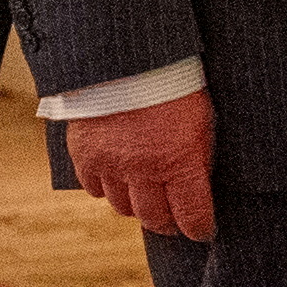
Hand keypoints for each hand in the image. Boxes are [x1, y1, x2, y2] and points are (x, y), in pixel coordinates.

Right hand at [65, 87, 215, 243]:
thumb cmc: (174, 84)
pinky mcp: (84, 154)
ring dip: (136, 207)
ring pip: (122, 208)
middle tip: (174, 222)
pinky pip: (94, 189)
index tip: (203, 231)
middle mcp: (143, 170)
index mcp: (180, 162)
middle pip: (154, 218)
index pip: (192, 216)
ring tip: (146, 199)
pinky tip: (118, 181)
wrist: (127, 55)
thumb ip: (199, 158)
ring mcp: (111, 164)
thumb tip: (200, 188)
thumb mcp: (203, 120)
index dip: (200, 229)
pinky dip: (106, 189)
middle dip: (168, 224)